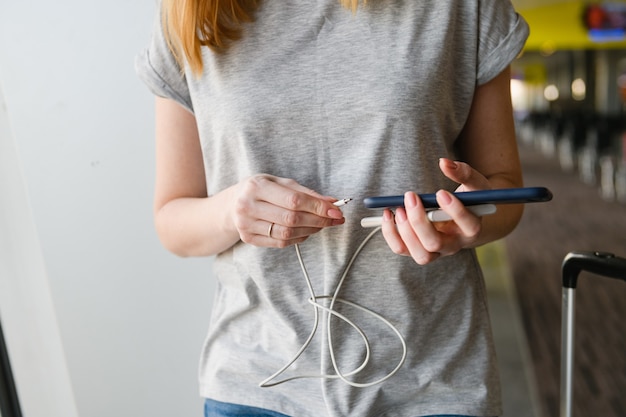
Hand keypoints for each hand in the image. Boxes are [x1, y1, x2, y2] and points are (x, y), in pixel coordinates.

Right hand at [231, 174, 345, 247]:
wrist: (231, 204)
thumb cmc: (260, 190)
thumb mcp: (279, 183)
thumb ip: (305, 192)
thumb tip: (331, 203)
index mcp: (256, 186)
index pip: (294, 200)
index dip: (318, 207)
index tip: (336, 211)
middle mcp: (248, 206)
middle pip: (291, 218)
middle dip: (318, 220)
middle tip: (335, 219)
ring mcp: (246, 224)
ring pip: (287, 233)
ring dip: (311, 230)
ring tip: (321, 224)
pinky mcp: (248, 238)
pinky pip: (280, 243)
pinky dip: (298, 238)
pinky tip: (306, 231)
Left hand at [380, 159, 489, 264]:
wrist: (462, 216)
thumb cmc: (469, 199)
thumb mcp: (473, 183)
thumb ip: (462, 172)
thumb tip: (444, 163)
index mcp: (472, 228)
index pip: (468, 226)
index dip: (455, 211)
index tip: (441, 193)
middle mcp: (454, 245)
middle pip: (435, 244)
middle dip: (419, 221)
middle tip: (411, 196)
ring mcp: (435, 251)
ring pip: (420, 254)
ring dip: (404, 231)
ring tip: (398, 209)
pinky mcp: (418, 249)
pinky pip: (402, 249)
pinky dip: (391, 233)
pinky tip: (388, 213)